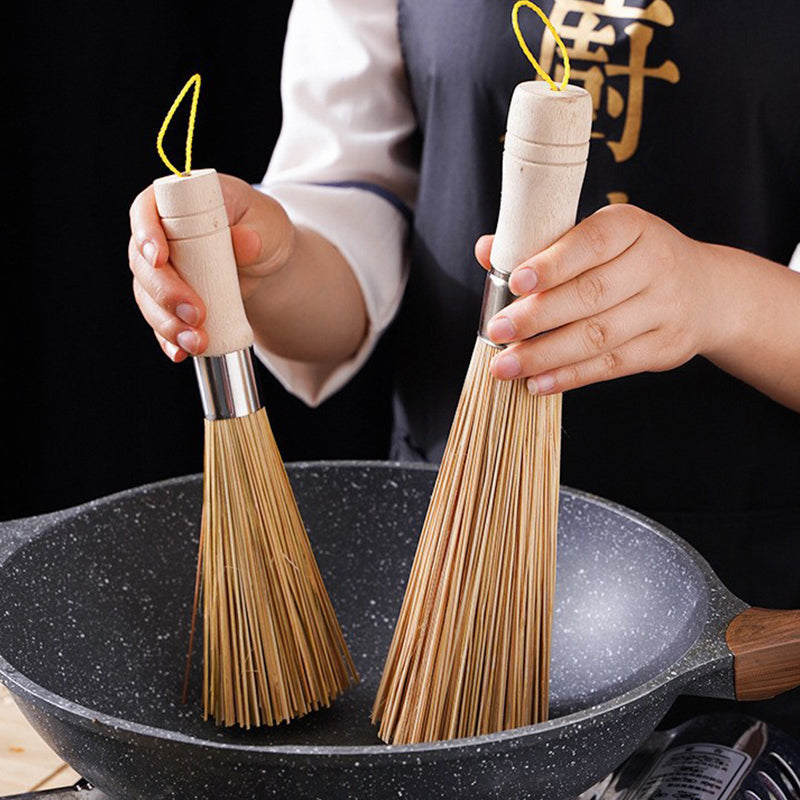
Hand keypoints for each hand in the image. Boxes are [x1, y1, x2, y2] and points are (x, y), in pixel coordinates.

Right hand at [128, 174, 294, 361]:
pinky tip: (181, 353)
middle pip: (143, 263)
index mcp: (176, 202)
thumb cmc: (262, 229)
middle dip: (165, 293)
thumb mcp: (269, 224)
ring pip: (147, 297)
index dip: (146, 233)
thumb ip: (258, 231)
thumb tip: (245, 242)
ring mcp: (160, 270)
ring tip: (197, 342)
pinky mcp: (167, 300)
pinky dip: (168, 339)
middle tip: (194, 313)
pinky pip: (159, 321)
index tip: (160, 258)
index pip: (146, 210)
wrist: (267, 263)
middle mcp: (159, 236)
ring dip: (167, 323)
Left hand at [475, 204, 725, 393]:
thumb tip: (486, 250)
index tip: (515, 282)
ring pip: (599, 336)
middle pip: (590, 295)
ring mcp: (665, 308)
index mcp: (632, 227)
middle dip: (537, 317)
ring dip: (547, 354)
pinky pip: (612, 365)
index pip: (591, 243)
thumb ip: (541, 245)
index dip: (552, 264)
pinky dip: (571, 376)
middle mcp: (655, 263)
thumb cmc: (629, 260)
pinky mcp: (665, 347)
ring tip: (507, 366)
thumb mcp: (596, 240)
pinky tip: (538, 383)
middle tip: (497, 332)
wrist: (705, 291)